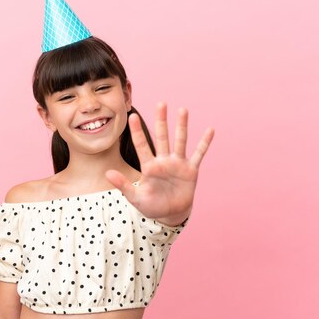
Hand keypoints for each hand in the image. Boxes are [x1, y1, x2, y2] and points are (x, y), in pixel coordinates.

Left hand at [105, 102, 214, 220]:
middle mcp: (164, 161)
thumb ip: (123, 185)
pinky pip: (198, 154)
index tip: (131, 116)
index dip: (136, 131)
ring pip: (180, 140)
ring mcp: (178, 164)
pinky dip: (204, 143)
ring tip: (182, 110)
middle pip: (162, 137)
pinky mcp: (191, 170)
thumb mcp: (135, 197)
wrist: (170, 214)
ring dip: (182, 126)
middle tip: (161, 103)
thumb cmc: (151, 206)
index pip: (141, 145)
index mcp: (149, 166)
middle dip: (161, 121)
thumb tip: (107, 173)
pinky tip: (210, 130)